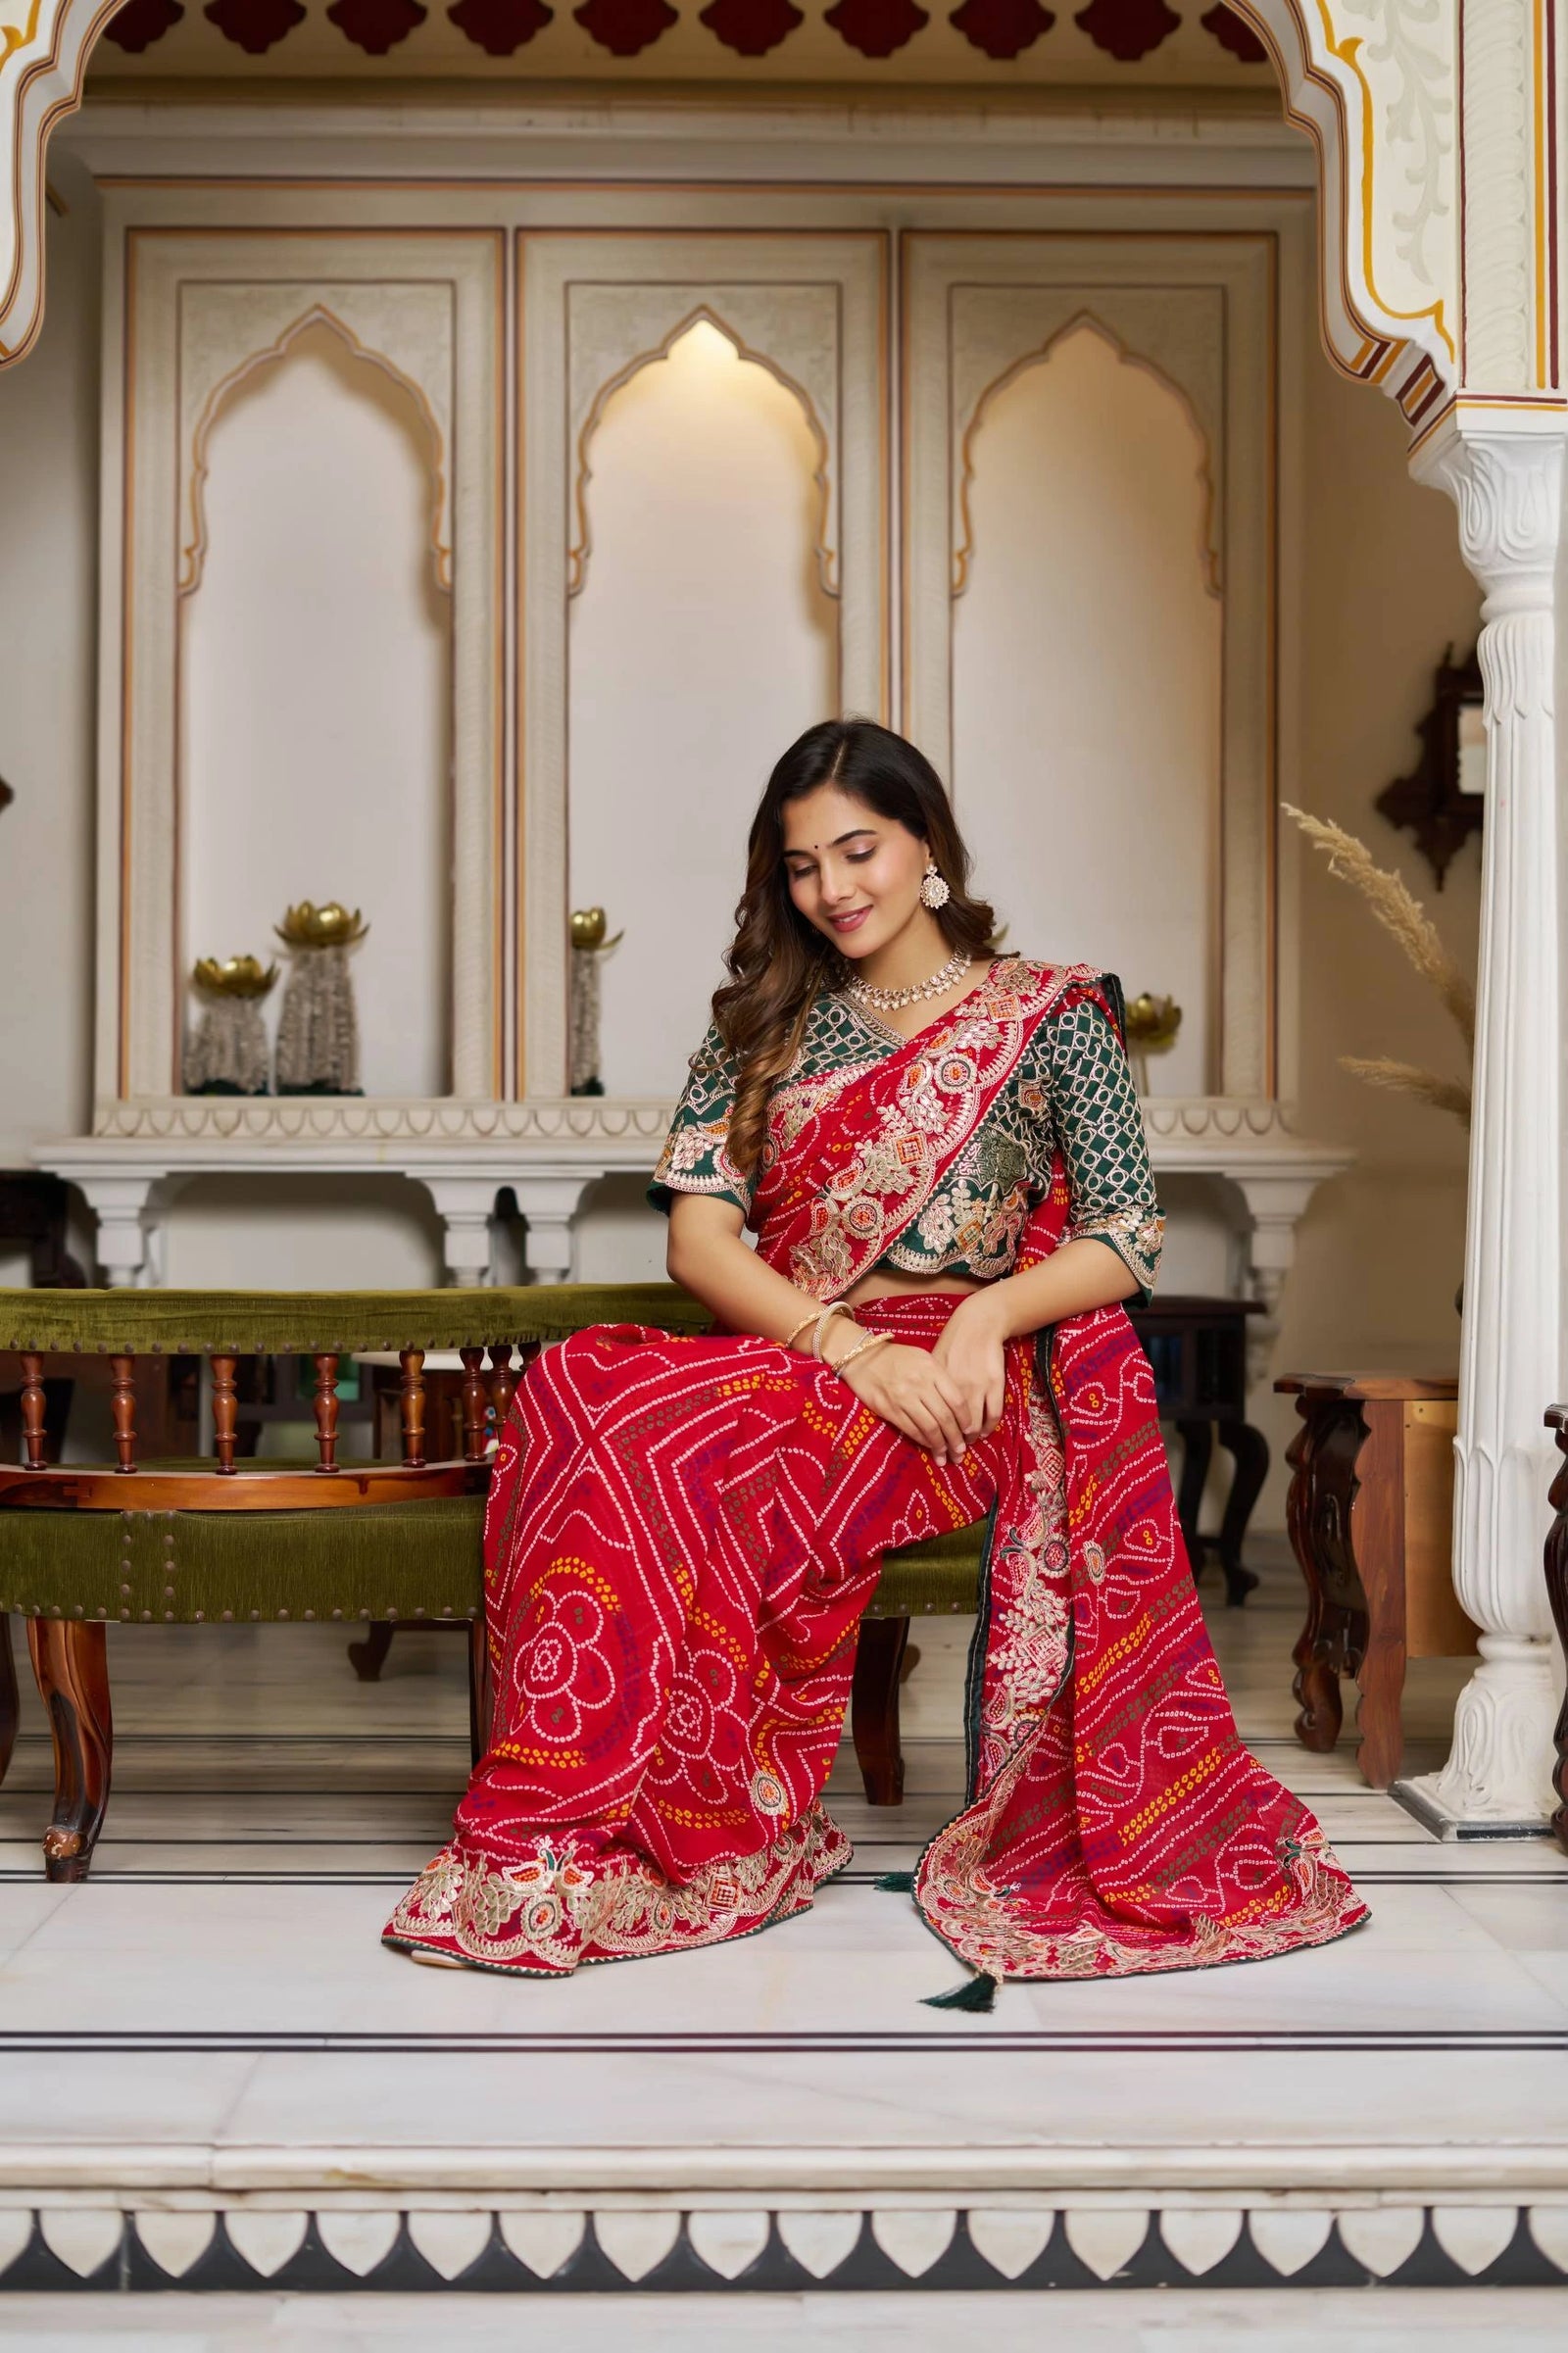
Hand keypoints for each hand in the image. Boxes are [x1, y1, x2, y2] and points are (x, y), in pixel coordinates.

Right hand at [833, 1339, 971, 1464]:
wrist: (863, 1357)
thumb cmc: (898, 1357)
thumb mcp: (924, 1358)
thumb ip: (940, 1378)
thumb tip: (959, 1407)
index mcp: (932, 1369)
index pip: (956, 1400)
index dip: (966, 1420)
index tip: (970, 1431)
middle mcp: (919, 1384)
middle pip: (945, 1417)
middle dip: (956, 1439)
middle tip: (961, 1452)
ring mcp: (903, 1398)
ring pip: (929, 1428)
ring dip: (941, 1445)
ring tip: (947, 1456)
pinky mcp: (889, 1410)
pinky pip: (912, 1430)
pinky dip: (924, 1441)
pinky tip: (930, 1447)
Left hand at [929, 1291, 1008, 1445]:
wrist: (978, 1325)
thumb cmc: (952, 1343)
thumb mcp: (932, 1363)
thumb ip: (925, 1386)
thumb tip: (914, 1408)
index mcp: (935, 1384)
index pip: (933, 1421)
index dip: (935, 1440)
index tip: (936, 1452)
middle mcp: (955, 1388)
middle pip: (953, 1428)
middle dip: (953, 1446)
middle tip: (953, 1456)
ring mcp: (977, 1387)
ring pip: (973, 1425)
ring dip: (970, 1439)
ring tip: (966, 1444)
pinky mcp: (994, 1385)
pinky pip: (993, 1415)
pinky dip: (989, 1428)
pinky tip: (984, 1432)